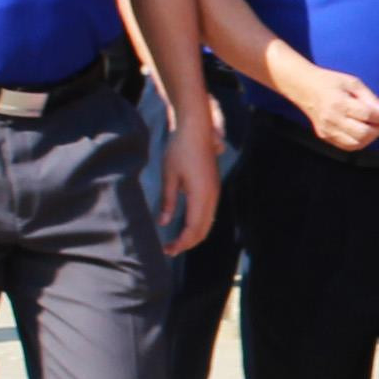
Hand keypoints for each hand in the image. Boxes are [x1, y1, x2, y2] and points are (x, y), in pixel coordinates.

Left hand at [157, 117, 219, 254]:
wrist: (196, 129)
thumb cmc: (180, 149)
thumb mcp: (169, 176)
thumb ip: (168, 201)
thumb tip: (163, 223)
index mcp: (201, 196)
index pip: (193, 229)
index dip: (181, 243)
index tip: (167, 250)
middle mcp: (212, 196)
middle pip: (203, 230)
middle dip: (188, 243)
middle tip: (170, 250)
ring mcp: (215, 191)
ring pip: (208, 222)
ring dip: (194, 234)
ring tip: (177, 241)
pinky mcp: (214, 186)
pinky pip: (209, 213)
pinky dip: (199, 224)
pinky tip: (187, 225)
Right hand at [290, 65, 378, 151]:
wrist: (304, 87)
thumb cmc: (329, 81)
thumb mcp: (352, 82)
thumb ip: (370, 98)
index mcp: (339, 103)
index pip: (367, 115)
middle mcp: (333, 119)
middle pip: (363, 133)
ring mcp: (328, 131)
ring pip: (356, 144)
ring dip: (370, 137)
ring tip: (374, 127)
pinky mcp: (325, 137)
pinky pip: (347, 146)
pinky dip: (359, 142)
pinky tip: (363, 132)